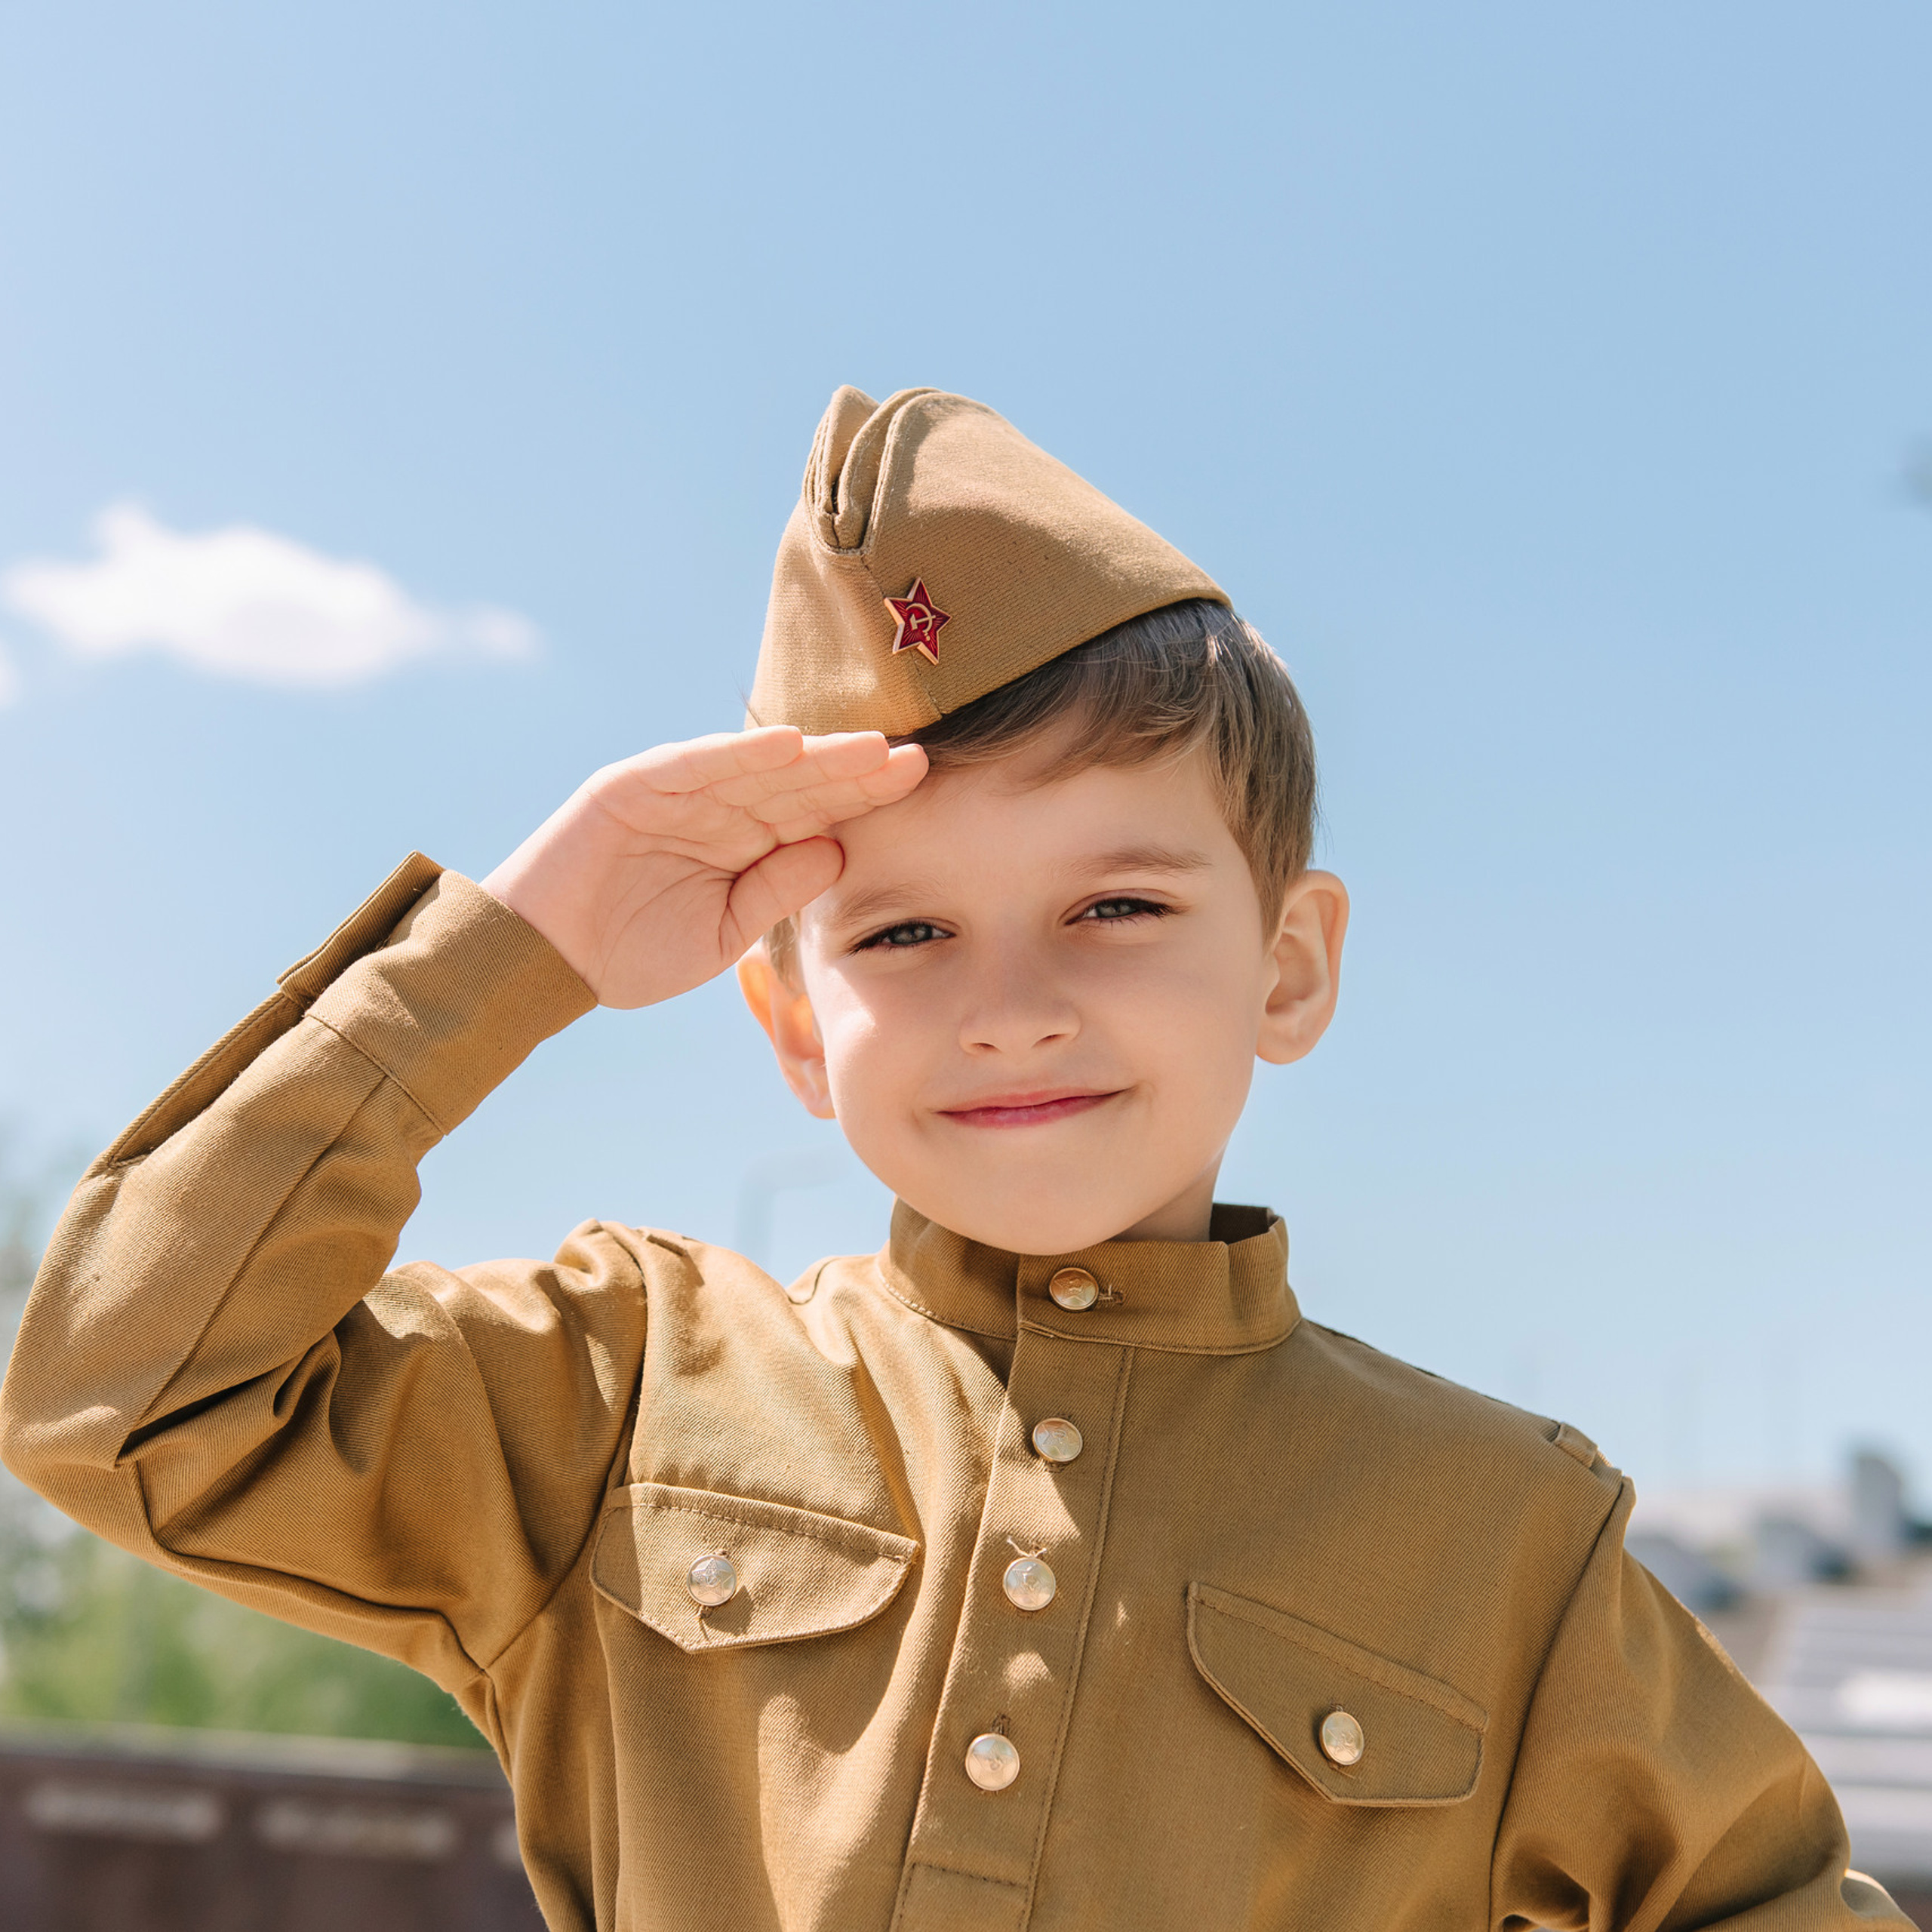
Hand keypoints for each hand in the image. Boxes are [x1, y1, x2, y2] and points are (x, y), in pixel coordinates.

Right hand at [479, 727, 927, 1008]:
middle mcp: (715, 807)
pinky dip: (736, 754)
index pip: (814, 810)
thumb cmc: (632, 951)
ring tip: (867, 747)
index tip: (919, 782)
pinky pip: (691, 765)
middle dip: (854, 769)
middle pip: (797, 781)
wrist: (544, 964)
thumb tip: (839, 851)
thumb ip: (775, 891)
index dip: (863, 795)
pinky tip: (787, 745)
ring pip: (755, 766)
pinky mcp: (630, 787)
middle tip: (916, 755)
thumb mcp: (722, 933)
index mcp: (741, 841)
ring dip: (812, 755)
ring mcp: (674, 792)